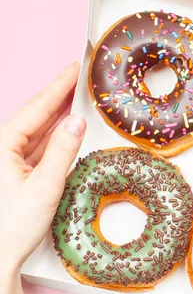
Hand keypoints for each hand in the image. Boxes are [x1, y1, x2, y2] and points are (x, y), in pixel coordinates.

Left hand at [0, 62, 85, 280]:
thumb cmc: (11, 226)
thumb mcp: (44, 187)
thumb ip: (63, 151)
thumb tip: (78, 121)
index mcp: (3, 143)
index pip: (38, 106)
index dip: (60, 85)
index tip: (76, 66)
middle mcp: (4, 146)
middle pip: (38, 113)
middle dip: (61, 94)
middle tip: (83, 76)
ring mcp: (10, 158)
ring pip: (40, 129)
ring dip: (61, 114)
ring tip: (81, 97)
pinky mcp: (17, 171)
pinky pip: (41, 146)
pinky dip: (57, 136)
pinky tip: (69, 128)